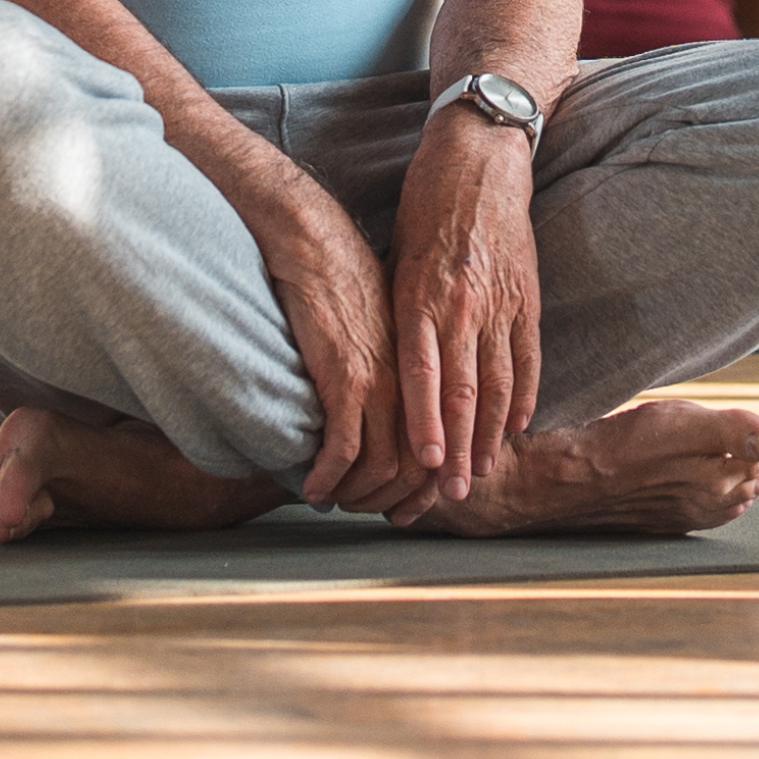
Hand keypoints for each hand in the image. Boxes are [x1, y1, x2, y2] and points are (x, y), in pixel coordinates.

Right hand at [198, 122, 403, 508]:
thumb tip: (393, 408)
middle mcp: (416, 379)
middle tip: (376, 517)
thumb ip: (399, 367)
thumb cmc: (349, 280)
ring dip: (359, 496)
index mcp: (433, 367)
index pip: (446, 444)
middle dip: (400, 502)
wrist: (317, 241)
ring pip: (384, 467)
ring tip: (337, 502)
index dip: (430, 485)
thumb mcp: (391, 327)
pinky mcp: (345, 377)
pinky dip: (327, 476)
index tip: (411, 507)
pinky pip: (343, 448)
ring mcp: (382, 380)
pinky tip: (312, 486)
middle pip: (421, 467)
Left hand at [380, 115, 544, 506]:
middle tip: (450, 493)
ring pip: (497, 382)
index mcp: (421, 293)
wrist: (479, 153)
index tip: (422, 463)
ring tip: (482, 472)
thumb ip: (394, 309)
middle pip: (464, 391)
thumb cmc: (423, 202)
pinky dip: (523, 395)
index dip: (426, 421)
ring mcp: (500, 301)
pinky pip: (527, 356)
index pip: (424, 372)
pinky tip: (518, 427)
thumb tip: (378, 363)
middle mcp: (462, 303)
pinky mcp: (526, 294)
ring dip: (491, 435)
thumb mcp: (394, 252)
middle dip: (458, 447)